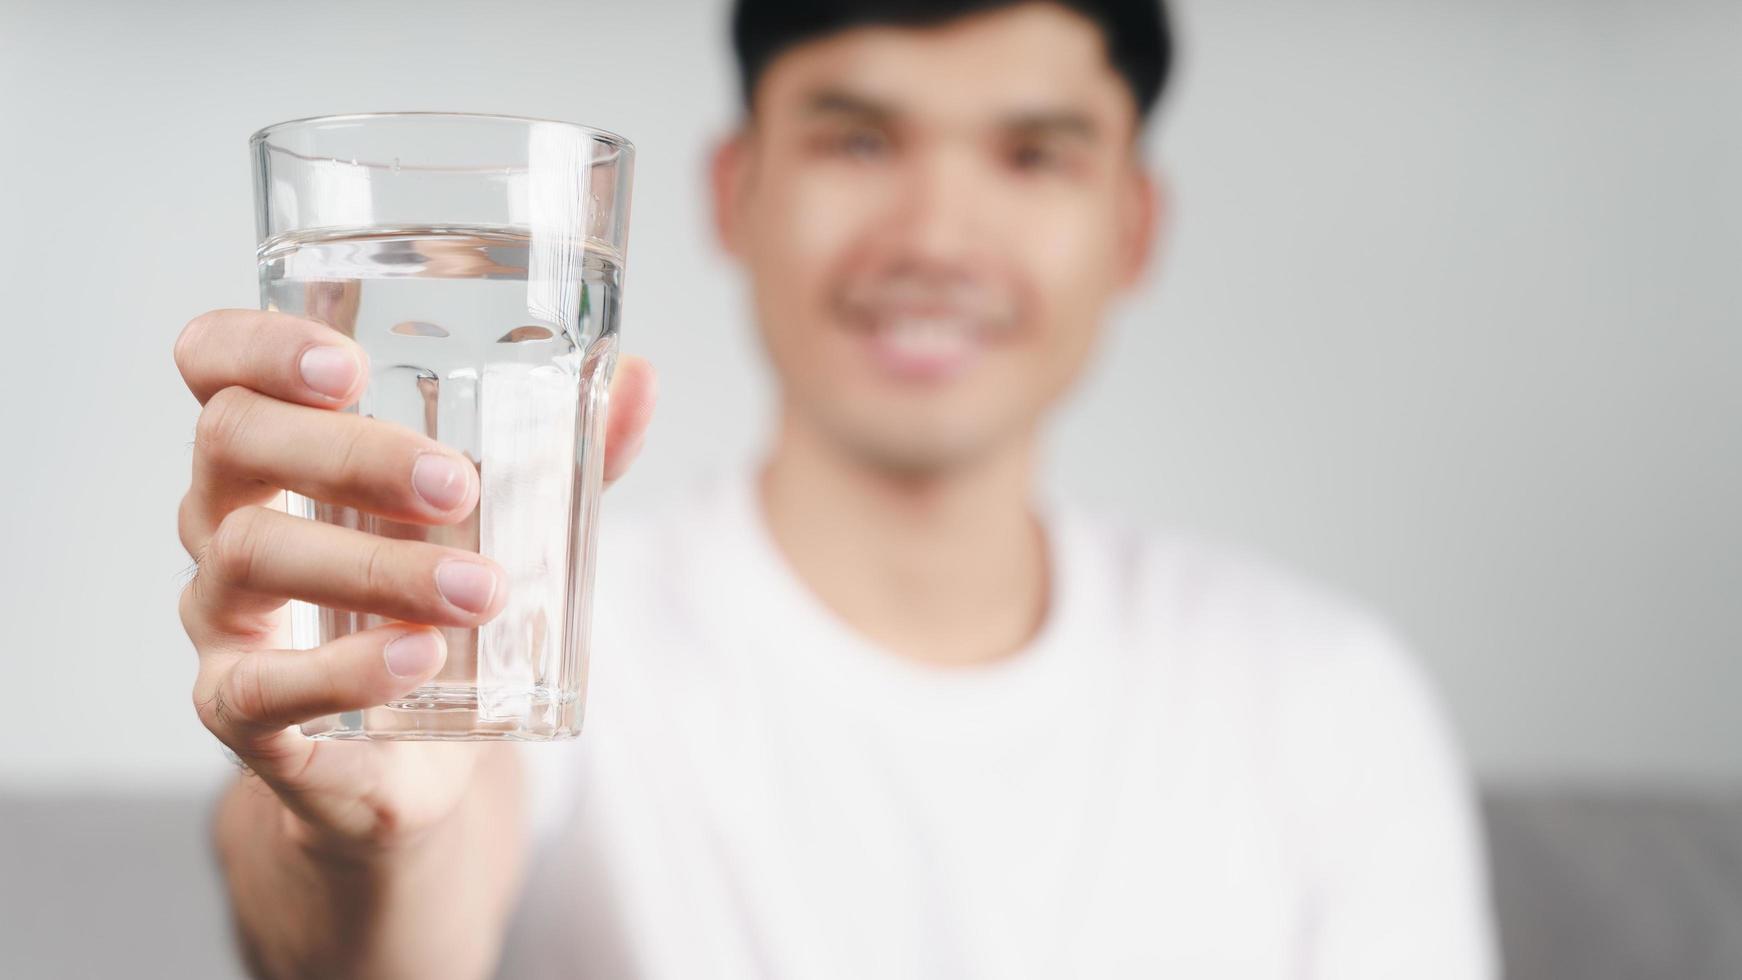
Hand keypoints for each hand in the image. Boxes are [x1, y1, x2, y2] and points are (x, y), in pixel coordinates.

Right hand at [173, 309, 655, 853]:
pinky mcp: (236, 708)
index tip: (350, 364)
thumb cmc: (438, 599)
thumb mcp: (508, 516)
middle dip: (349, 453)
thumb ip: (567, 449)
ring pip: (254, 556)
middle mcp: (224, 514)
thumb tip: (641, 378)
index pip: (214, 361)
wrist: (413, 757)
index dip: (257, 346)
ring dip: (380, 567)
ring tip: (483, 590)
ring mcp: (219, 612)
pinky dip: (346, 669)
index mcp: (276, 446)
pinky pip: (261, 684)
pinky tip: (421, 658)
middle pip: (233, 440)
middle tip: (458, 484)